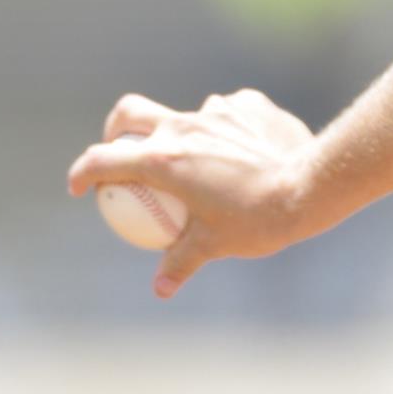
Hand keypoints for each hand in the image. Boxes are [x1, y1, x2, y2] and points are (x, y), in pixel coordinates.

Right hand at [67, 89, 317, 298]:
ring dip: (185, 131)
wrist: (311, 186)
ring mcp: (218, 110)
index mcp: (162, 159)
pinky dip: (227, 128)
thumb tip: (160, 289)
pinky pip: (230, 111)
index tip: (81, 188)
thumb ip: (180, 263)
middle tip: (125, 152)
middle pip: (130, 112)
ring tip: (202, 161)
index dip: (82, 173)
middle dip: (116, 128)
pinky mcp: (251, 103)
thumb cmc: (258, 220)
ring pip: (188, 112)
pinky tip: (243, 151)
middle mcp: (184, 125)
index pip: (101, 159)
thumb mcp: (214, 245)